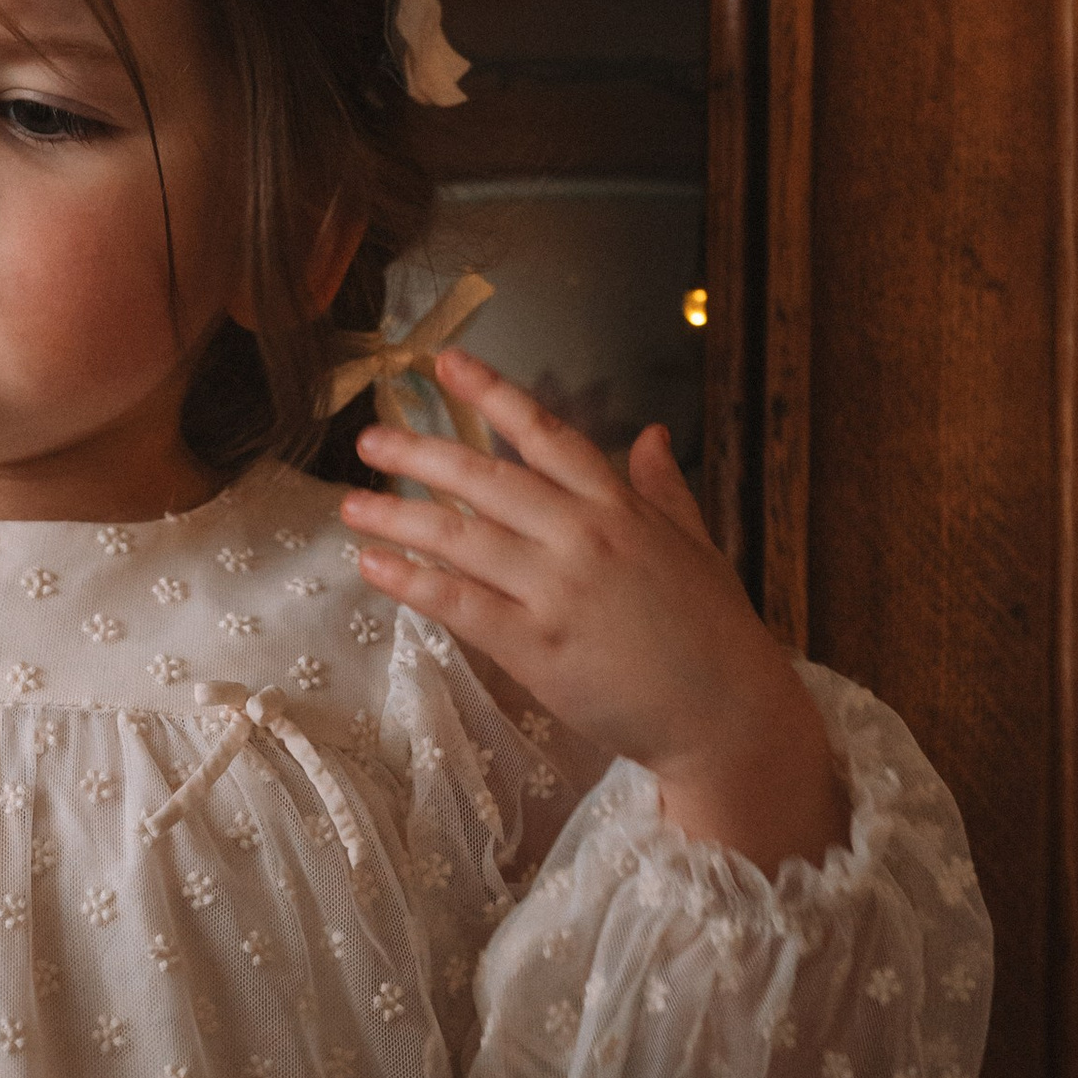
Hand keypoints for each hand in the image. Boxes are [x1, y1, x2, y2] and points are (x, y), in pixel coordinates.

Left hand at [342, 346, 848, 876]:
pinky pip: (461, 604)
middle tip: (368, 438)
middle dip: (421, 452)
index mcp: (621, 508)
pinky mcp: (539, 647)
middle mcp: (585, 537)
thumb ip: (665, 489)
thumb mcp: (697, 546)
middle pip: (487, 478)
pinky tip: (373, 564)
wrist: (728, 714)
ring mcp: (560, 591)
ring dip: (398, 515)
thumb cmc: (714, 633)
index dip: (493, 394)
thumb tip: (651, 434)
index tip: (444, 363)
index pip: (547, 434)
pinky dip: (413, 582)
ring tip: (349, 503)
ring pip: (462, 538)